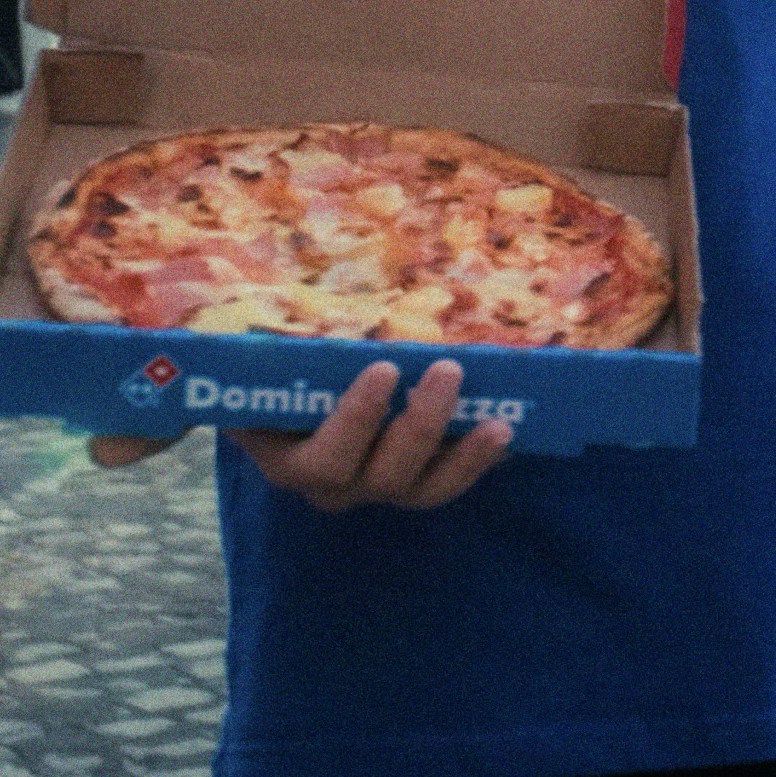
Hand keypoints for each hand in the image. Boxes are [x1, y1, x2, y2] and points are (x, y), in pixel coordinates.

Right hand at [218, 358, 508, 510]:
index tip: (384, 367)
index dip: (356, 420)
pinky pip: (448, 481)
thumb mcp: (267, 360)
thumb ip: (279, 343)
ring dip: (463, 457)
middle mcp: (333, 485)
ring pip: (423, 490)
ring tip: (498, 424)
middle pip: (381, 477)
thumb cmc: (273, 372)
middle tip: (448, 370)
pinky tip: (508, 432)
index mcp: (289, 460)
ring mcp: (376, 487)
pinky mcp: (412, 483)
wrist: (284, 396)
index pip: (322, 458)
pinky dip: (479, 460)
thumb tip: (280, 287)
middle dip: (420, 426)